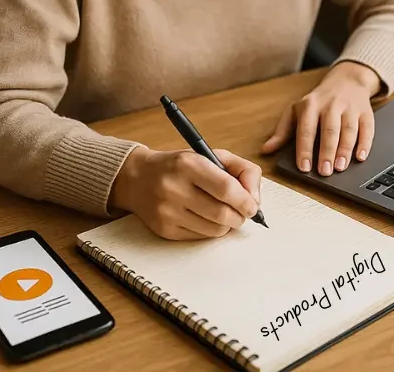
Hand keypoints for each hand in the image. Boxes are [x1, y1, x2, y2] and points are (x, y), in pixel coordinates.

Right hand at [109, 146, 261, 239]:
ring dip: (227, 225)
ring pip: (214, 229)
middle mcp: (174, 188)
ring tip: (225, 214)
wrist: (138, 178)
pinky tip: (207, 218)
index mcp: (189, 164)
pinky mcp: (164, 230)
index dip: (246, 200)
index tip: (253, 206)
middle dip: (240, 216)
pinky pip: (200, 237)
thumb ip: (241, 170)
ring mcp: (167, 211)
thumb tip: (255, 199)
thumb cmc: (181, 165)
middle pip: (222, 213)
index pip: (227, 188)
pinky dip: (211, 230)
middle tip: (242, 212)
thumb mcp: (211, 155)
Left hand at [261, 62, 379, 175]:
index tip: (304, 167)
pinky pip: (367, 128)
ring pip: (348, 129)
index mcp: (310, 105)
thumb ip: (282, 131)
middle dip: (327, 151)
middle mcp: (331, 105)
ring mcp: (350, 107)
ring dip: (345, 149)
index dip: (305, 149)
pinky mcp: (366, 112)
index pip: (306, 129)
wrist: (346, 80)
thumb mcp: (296, 111)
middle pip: (329, 130)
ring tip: (341, 167)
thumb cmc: (318, 101)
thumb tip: (266, 150)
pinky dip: (365, 143)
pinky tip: (361, 156)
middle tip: (325, 172)